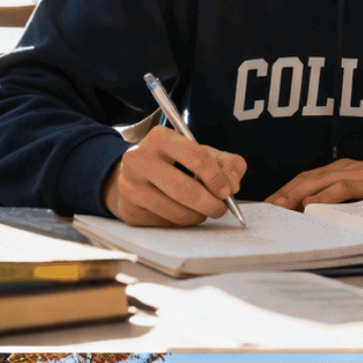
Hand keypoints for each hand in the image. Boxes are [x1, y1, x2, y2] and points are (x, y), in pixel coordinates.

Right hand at [101, 125, 247, 226]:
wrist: (136, 175)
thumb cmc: (175, 163)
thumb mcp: (202, 153)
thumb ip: (226, 163)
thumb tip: (232, 184)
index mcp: (160, 138)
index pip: (196, 157)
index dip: (216, 177)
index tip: (227, 191)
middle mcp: (139, 159)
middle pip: (185, 189)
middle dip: (210, 204)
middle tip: (219, 208)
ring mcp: (130, 186)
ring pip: (176, 212)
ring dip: (197, 216)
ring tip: (201, 210)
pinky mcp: (129, 210)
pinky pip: (165, 224)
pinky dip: (180, 223)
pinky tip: (179, 211)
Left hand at [265, 159, 362, 209]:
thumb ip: (341, 203)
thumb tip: (313, 219)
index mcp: (342, 171)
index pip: (306, 179)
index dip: (286, 190)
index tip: (268, 204)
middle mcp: (347, 167)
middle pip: (307, 178)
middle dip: (284, 192)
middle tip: (266, 208)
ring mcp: (360, 171)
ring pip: (320, 180)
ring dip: (297, 194)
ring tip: (281, 207)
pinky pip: (344, 187)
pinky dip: (325, 196)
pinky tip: (312, 206)